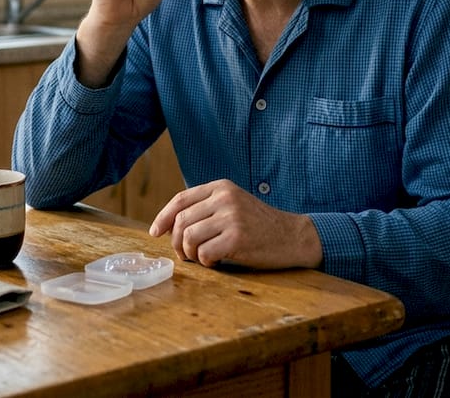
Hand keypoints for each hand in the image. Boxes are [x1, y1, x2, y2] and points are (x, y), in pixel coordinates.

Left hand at [148, 179, 322, 269]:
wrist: (293, 236)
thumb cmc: (259, 225)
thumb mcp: (233, 205)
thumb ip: (207, 208)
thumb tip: (169, 225)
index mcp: (221, 187)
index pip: (180, 200)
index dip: (163, 218)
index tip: (155, 233)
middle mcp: (225, 198)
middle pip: (181, 221)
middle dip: (177, 242)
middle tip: (186, 255)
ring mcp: (232, 217)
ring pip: (189, 238)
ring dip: (190, 254)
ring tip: (203, 258)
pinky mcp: (238, 238)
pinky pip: (205, 253)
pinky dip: (206, 263)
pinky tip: (218, 262)